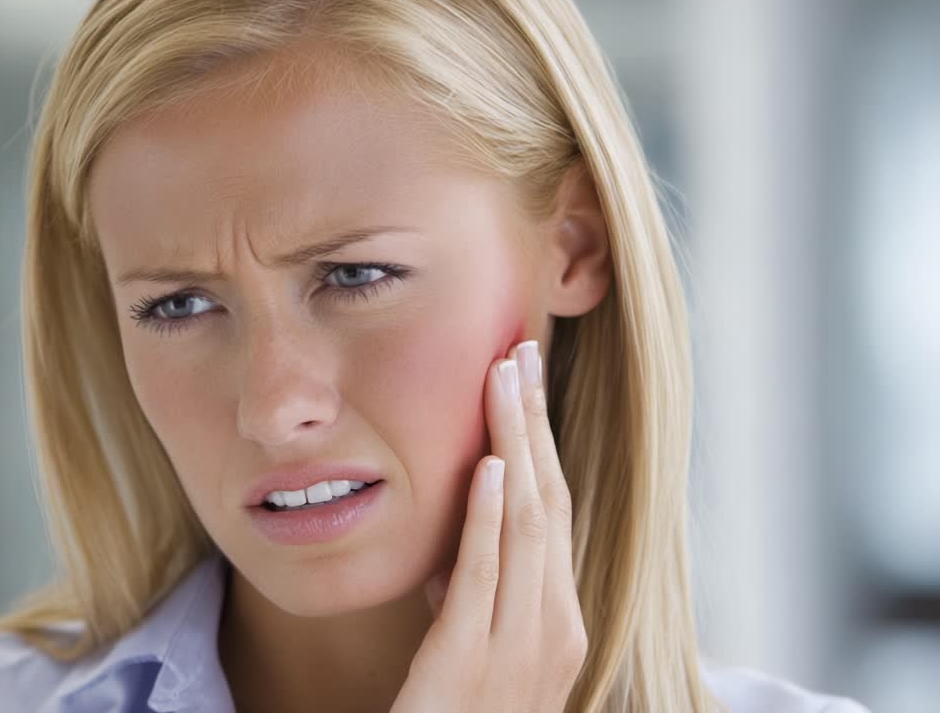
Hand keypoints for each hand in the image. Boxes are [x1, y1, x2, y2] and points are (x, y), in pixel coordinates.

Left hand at [390, 340, 587, 712]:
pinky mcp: (469, 664)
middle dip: (534, 426)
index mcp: (556, 620)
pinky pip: (483, 579)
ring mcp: (518, 647)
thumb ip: (476, 598)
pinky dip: (487, 518)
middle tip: (519, 353)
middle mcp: (552, 627)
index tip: (526, 381)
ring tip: (504, 380)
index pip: (552, 511)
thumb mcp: (476, 650)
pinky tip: (488, 467)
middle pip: (547, 504)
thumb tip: (461, 549)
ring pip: (525, 526)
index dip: (541, 442)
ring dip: (515, 446)